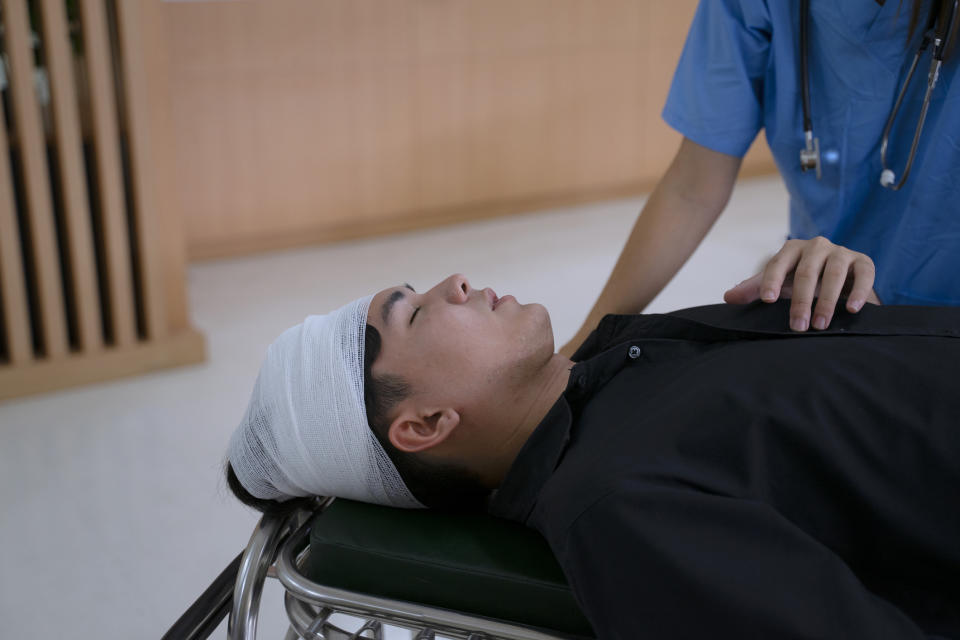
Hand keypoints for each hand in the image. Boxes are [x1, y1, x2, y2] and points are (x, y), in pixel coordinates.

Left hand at [724, 237, 880, 331]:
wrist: (839, 277)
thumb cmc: (801, 280)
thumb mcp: (778, 283)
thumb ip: (754, 289)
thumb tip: (728, 297)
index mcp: (792, 250)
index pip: (778, 264)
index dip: (771, 281)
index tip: (767, 301)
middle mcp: (816, 246)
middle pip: (807, 271)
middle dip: (801, 300)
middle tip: (797, 325)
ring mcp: (841, 252)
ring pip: (835, 272)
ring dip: (827, 300)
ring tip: (820, 324)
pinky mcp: (863, 262)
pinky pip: (864, 274)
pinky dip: (859, 291)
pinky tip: (850, 309)